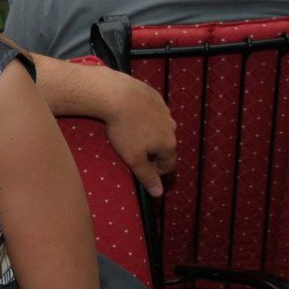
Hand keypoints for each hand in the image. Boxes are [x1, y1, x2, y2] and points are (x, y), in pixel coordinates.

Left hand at [102, 73, 176, 196]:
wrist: (117, 95)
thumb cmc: (124, 129)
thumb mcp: (133, 158)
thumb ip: (147, 176)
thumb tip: (159, 193)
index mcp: (168, 144)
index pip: (168, 164)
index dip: (156, 171)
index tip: (143, 170)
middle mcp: (171, 127)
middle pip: (164, 145)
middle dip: (151, 151)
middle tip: (133, 151)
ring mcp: (164, 110)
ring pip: (159, 127)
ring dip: (148, 132)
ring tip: (129, 132)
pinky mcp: (154, 96)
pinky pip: (151, 111)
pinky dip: (143, 115)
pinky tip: (129, 115)